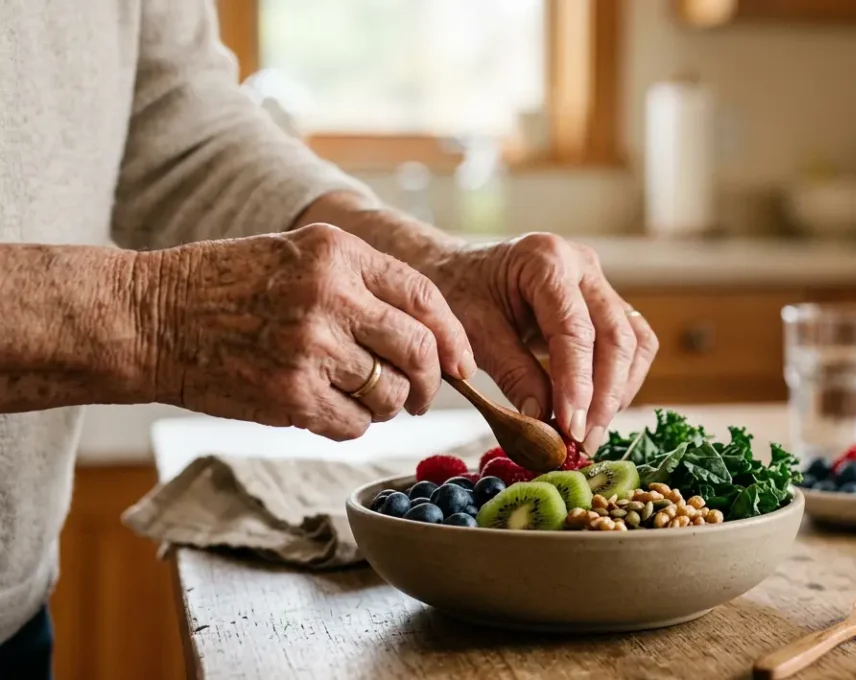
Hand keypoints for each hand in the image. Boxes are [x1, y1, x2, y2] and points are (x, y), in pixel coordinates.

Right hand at [151, 224, 474, 440]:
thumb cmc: (228, 287)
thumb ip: (363, 282)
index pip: (425, 298)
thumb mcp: (299, 255)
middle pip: (418, 350)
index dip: (453, 338)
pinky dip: (352, 424)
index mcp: (338, 254)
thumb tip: (432, 332)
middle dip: (431, 381)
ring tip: (359, 396)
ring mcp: (311, 348)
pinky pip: (354, 424)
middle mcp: (331, 296)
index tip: (460, 364)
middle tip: (421, 395)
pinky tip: (327, 409)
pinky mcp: (290, 395)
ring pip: (390, 394)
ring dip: (387, 406)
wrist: (151, 318)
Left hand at [428, 233, 658, 452]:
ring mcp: (599, 284)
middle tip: (583, 441)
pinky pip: (632, 345)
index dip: (577, 383)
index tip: (571, 427)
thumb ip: (510, 370)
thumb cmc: (459, 291)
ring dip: (619, 392)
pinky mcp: (605, 305)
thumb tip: (542, 418)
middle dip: (604, 396)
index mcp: (546, 259)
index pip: (575, 330)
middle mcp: (582, 265)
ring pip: (634, 342)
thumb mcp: (472, 330)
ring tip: (590, 432)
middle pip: (616, 336)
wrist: (457, 269)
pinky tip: (598, 410)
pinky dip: (621, 381)